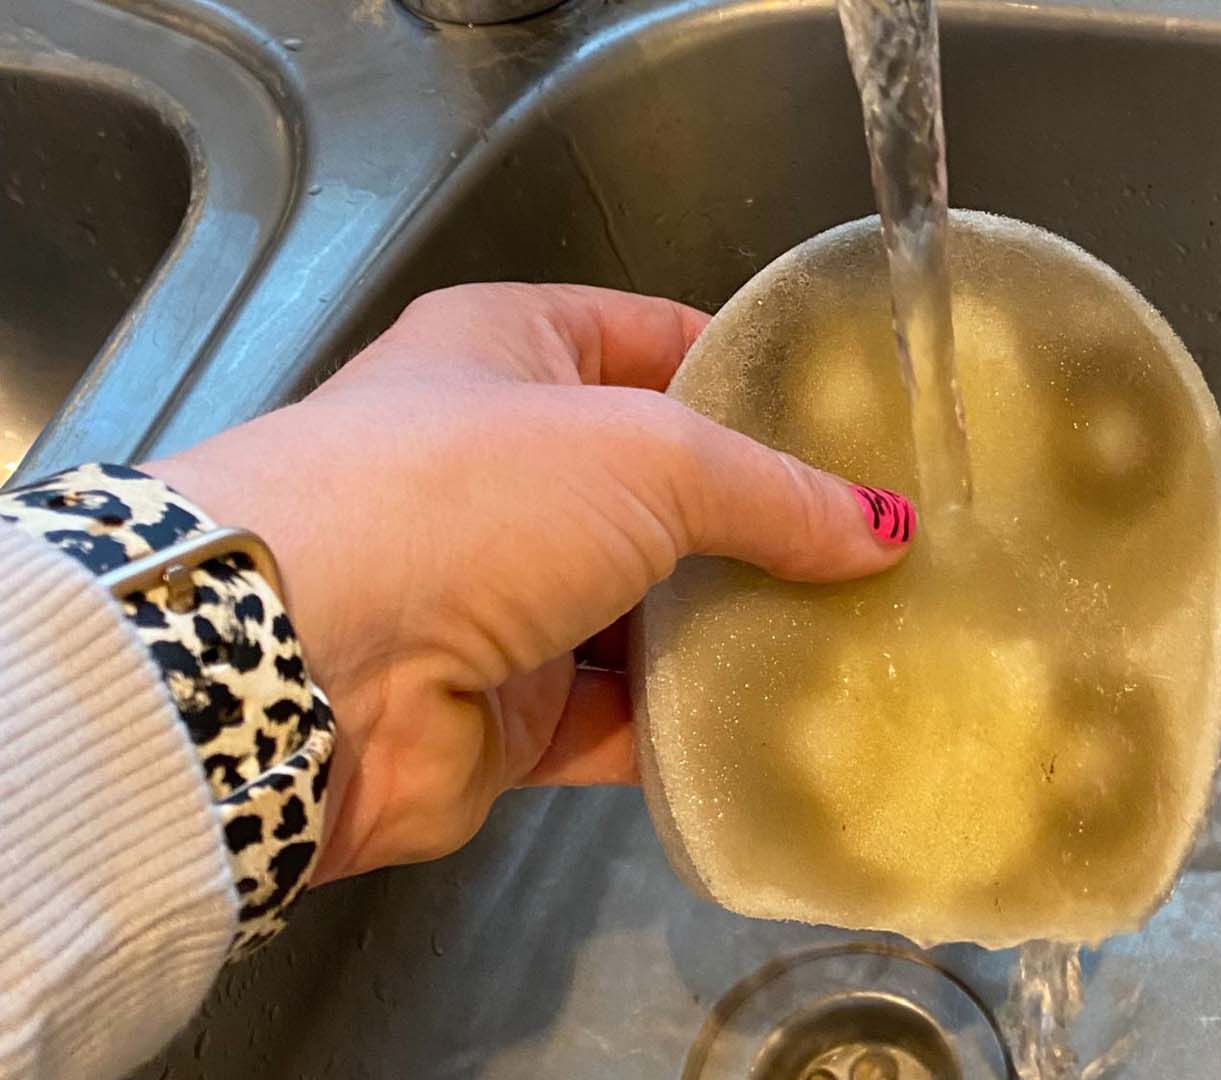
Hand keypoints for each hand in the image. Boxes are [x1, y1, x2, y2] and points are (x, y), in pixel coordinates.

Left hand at [147, 283, 911, 883]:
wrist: (302, 668)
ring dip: (735, 630)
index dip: (752, 373)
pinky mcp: (504, 713)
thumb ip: (771, 492)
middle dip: (762, 521)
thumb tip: (884, 530)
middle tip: (884, 549)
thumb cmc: (464, 498)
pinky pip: (619, 716)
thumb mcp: (645, 453)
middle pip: (661, 489)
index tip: (857, 420)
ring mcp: (497, 595)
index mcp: (508, 353)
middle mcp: (499, 467)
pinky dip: (690, 723)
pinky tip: (782, 725)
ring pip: (646, 611)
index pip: (654, 340)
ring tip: (860, 639)